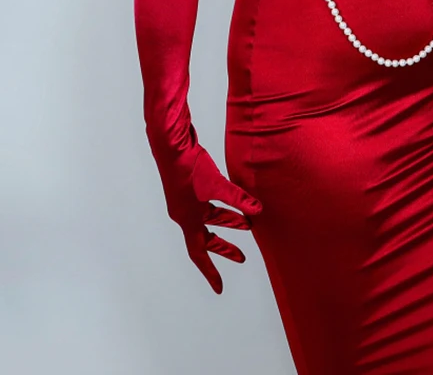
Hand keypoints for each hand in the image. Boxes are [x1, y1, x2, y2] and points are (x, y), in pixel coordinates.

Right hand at [155, 142, 262, 293]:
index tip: (219, 288)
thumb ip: (238, 199)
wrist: (172, 145)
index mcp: (187, 219)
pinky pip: (212, 203)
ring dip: (230, 221)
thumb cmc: (188, 168)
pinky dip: (226, 205)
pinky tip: (239, 200)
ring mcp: (189, 200)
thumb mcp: (217, 186)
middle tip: (243, 257)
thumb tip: (258, 211)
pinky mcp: (194, 186)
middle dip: (225, 248)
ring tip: (249, 224)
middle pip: (206, 237)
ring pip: (212, 217)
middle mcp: (185, 213)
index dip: (210, 271)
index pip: (198, 253)